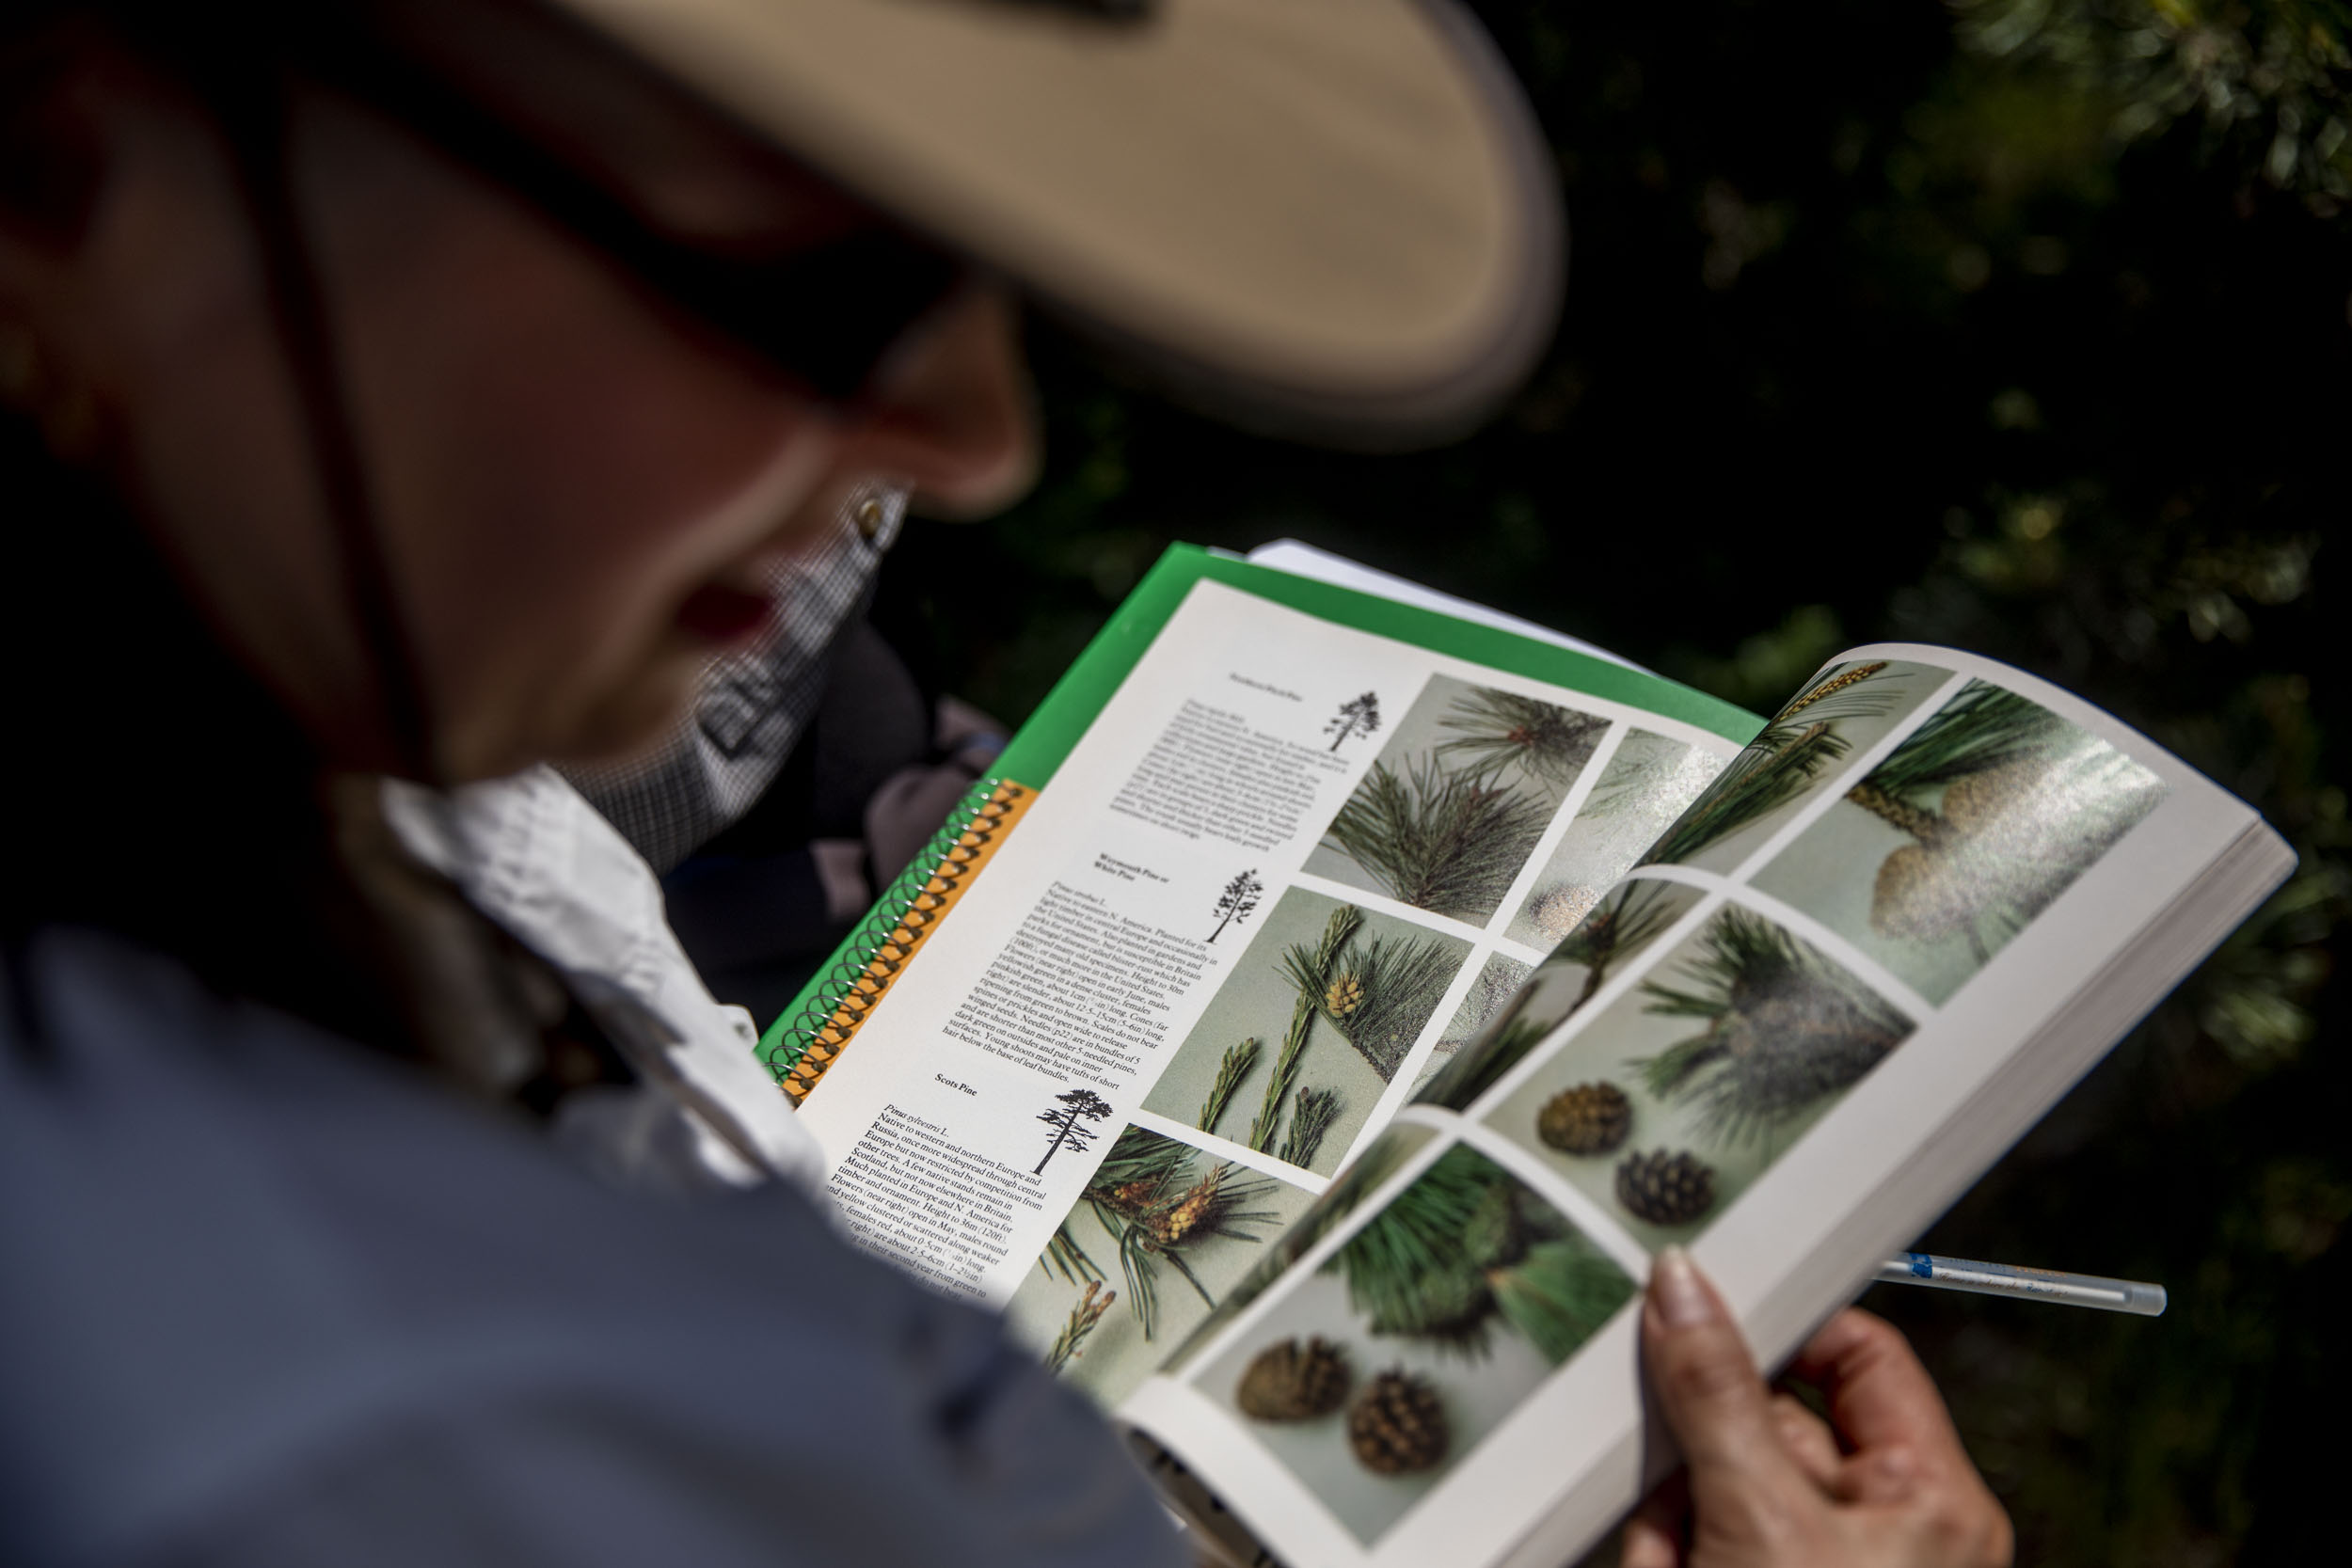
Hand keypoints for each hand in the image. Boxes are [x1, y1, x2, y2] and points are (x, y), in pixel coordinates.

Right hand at [1623, 1248, 2011, 1567]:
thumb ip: (1715, 1397)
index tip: (1710, 1304)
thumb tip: (1683, 1292)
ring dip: (1671, 1511)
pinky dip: (1666, 1555)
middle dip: (1699, 1447)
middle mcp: (1883, 1530)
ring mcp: (1817, 1564)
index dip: (1784, 1326)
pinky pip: (1697, 1539)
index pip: (1861, 1358)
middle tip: (1659, 1445)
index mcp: (1929, 1499)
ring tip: (1670, 1557)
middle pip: (1767, 1423)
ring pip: (1719, 1483)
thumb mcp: (1759, 1518)